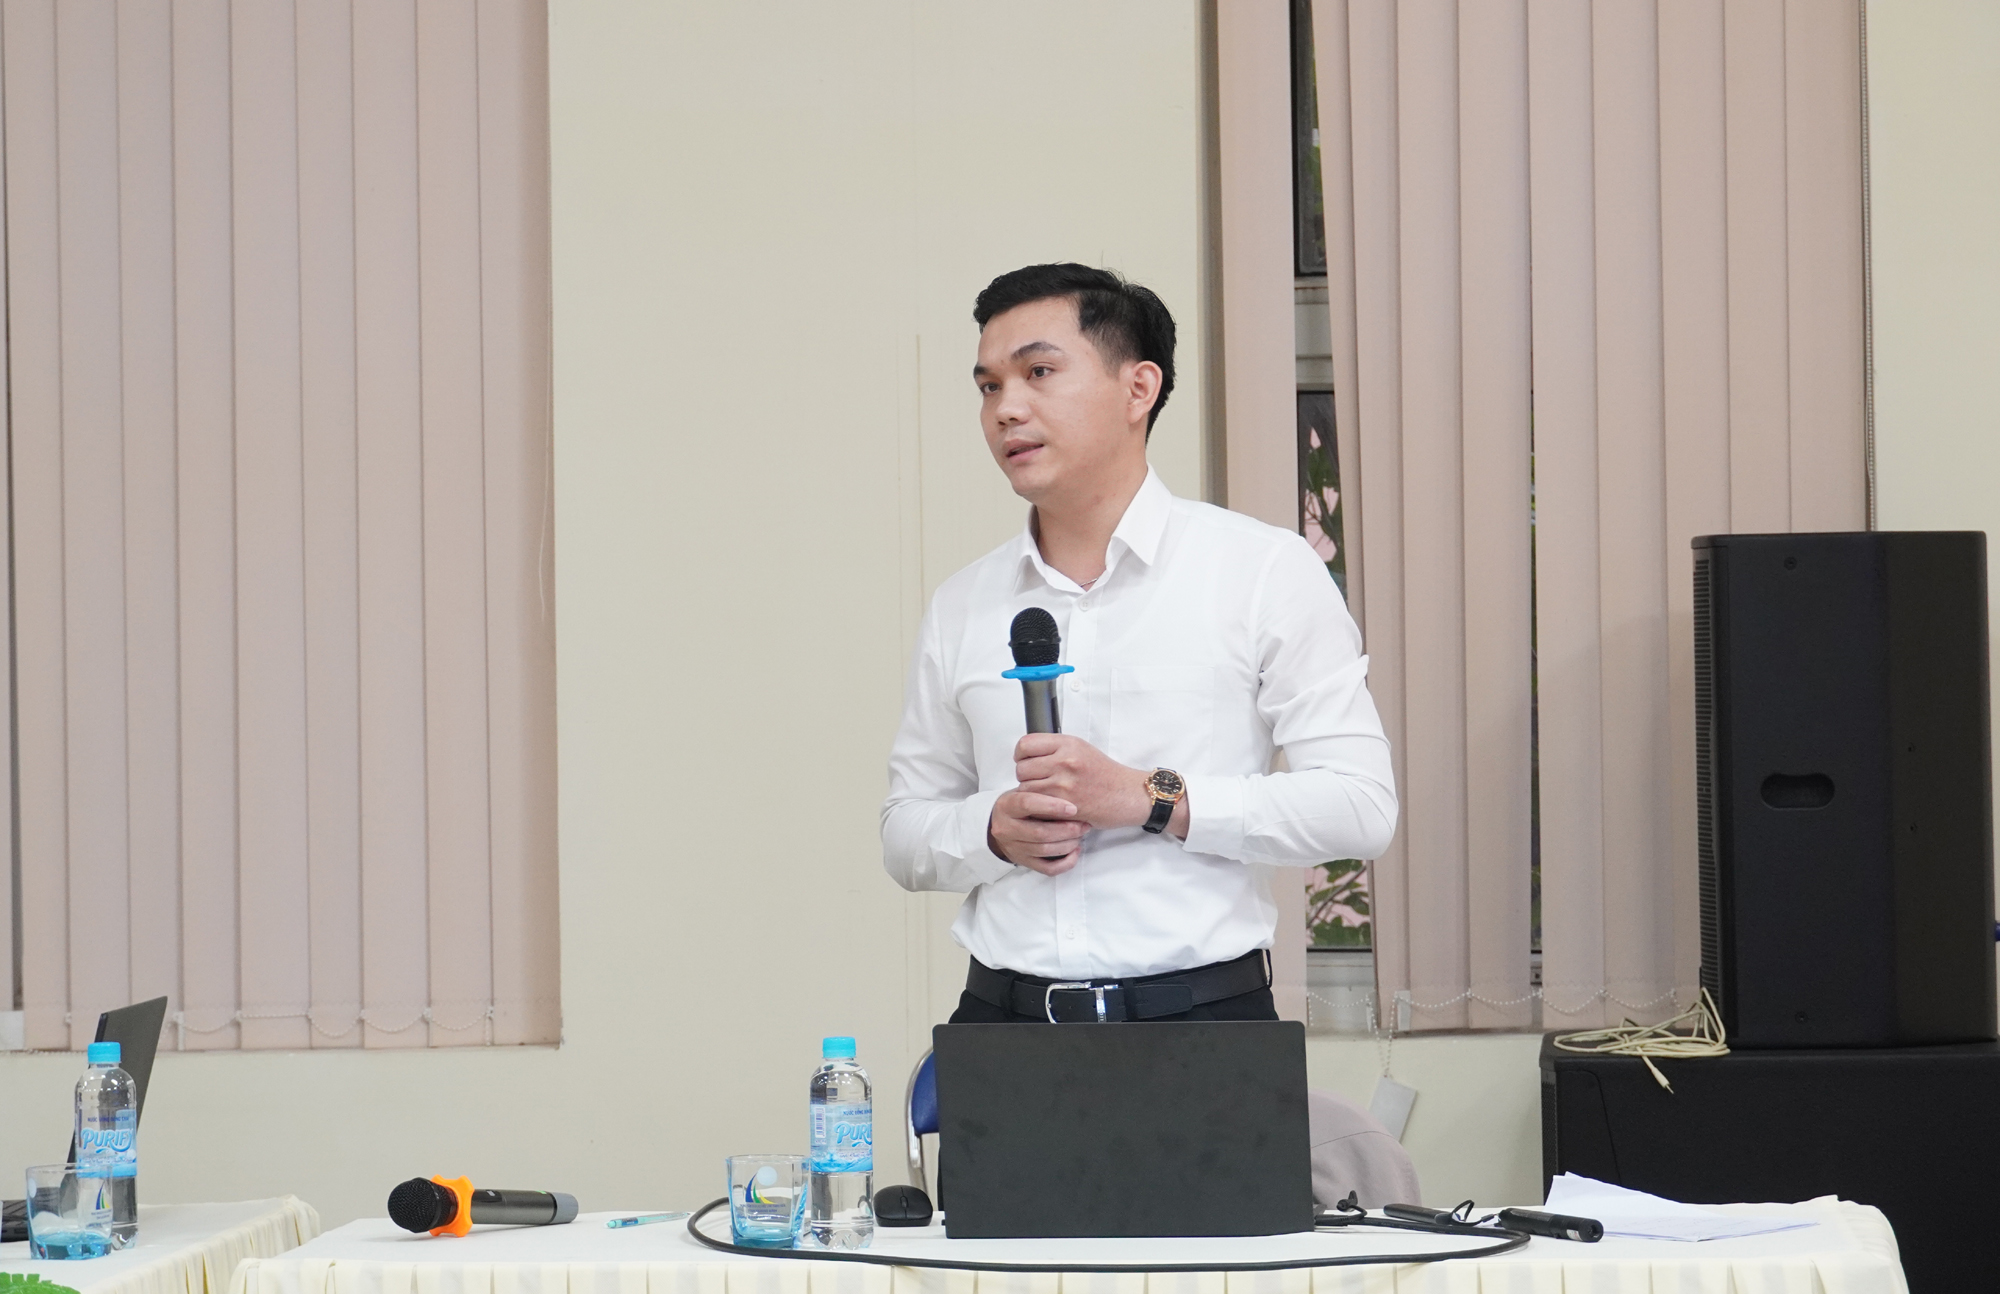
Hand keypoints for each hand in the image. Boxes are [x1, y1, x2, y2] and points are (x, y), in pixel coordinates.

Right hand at [988, 790, 1087, 874]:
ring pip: (1045, 850)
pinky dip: (1066, 862)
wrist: (1000, 823)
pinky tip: (1075, 850)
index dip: (1052, 806)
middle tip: (1084, 824)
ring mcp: (1014, 848)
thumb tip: (1073, 794)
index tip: (1073, 808)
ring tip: (1081, 834)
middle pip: (1040, 833)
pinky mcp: (1024, 862)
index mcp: (1007, 806)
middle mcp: (1007, 829)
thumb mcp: (1024, 790)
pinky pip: (1048, 869)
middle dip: (1067, 829)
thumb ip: (1042, 791)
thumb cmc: (1020, 803)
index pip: (1027, 804)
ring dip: (1069, 843)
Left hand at [1012, 734, 1152, 829]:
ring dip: (1031, 795)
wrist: (1127, 794)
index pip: (1025, 744)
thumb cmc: (1105, 774)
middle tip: (1038, 781)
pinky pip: (1037, 806)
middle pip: (1022, 769)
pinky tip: (1049, 806)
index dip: (1021, 755)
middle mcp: (1065, 761)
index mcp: (1068, 744)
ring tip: (1045, 795)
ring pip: (1026, 789)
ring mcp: (1065, 784)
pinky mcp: (1065, 805)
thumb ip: (1055, 749)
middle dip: (1025, 777)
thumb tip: (1027, 754)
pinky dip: (1039, 808)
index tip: (1026, 761)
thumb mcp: (1081, 749)